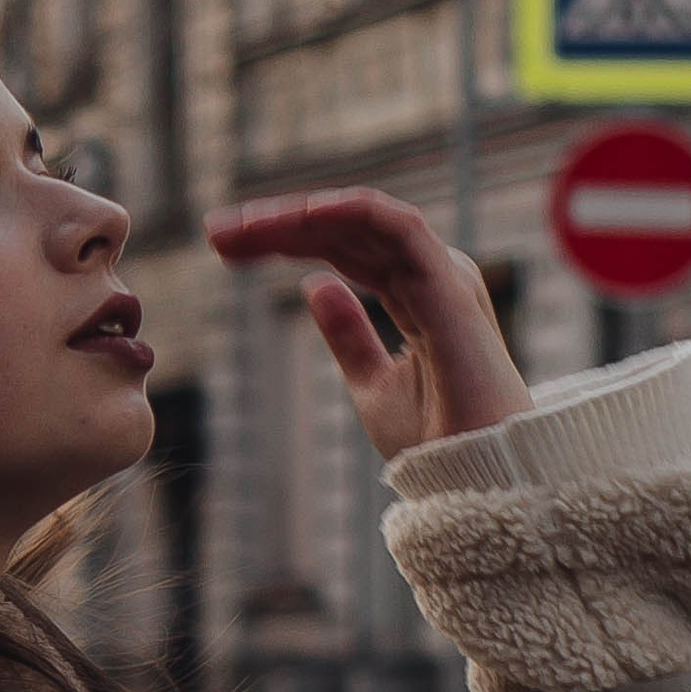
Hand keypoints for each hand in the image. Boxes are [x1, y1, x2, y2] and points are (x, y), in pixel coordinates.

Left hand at [206, 187, 531, 464]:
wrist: (475, 478)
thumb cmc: (437, 443)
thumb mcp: (371, 385)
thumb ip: (347, 334)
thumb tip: (314, 284)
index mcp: (416, 297)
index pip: (343, 251)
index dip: (284, 242)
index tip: (224, 249)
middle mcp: (431, 276)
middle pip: (345, 231)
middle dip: (278, 226)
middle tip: (215, 232)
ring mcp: (442, 276)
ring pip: (364, 221)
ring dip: (300, 216)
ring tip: (241, 226)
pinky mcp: (449, 284)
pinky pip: (398, 228)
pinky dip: (350, 213)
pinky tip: (301, 216)